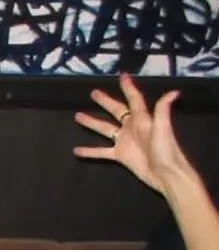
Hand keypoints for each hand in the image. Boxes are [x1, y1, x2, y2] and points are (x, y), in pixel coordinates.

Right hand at [73, 73, 190, 194]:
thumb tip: (173, 92)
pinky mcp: (120, 155)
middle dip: (105, 101)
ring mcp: (124, 141)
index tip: (122, 76)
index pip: (134, 99)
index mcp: (142, 119)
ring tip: (78, 116)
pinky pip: (101, 151)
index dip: (128, 87)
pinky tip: (76, 150)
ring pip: (104, 129)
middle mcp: (131, 127)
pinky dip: (89, 151)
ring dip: (92, 122)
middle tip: (94, 93)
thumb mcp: (163, 128)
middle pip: (116, 111)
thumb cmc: (166, 150)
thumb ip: (162, 110)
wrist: (165, 174)